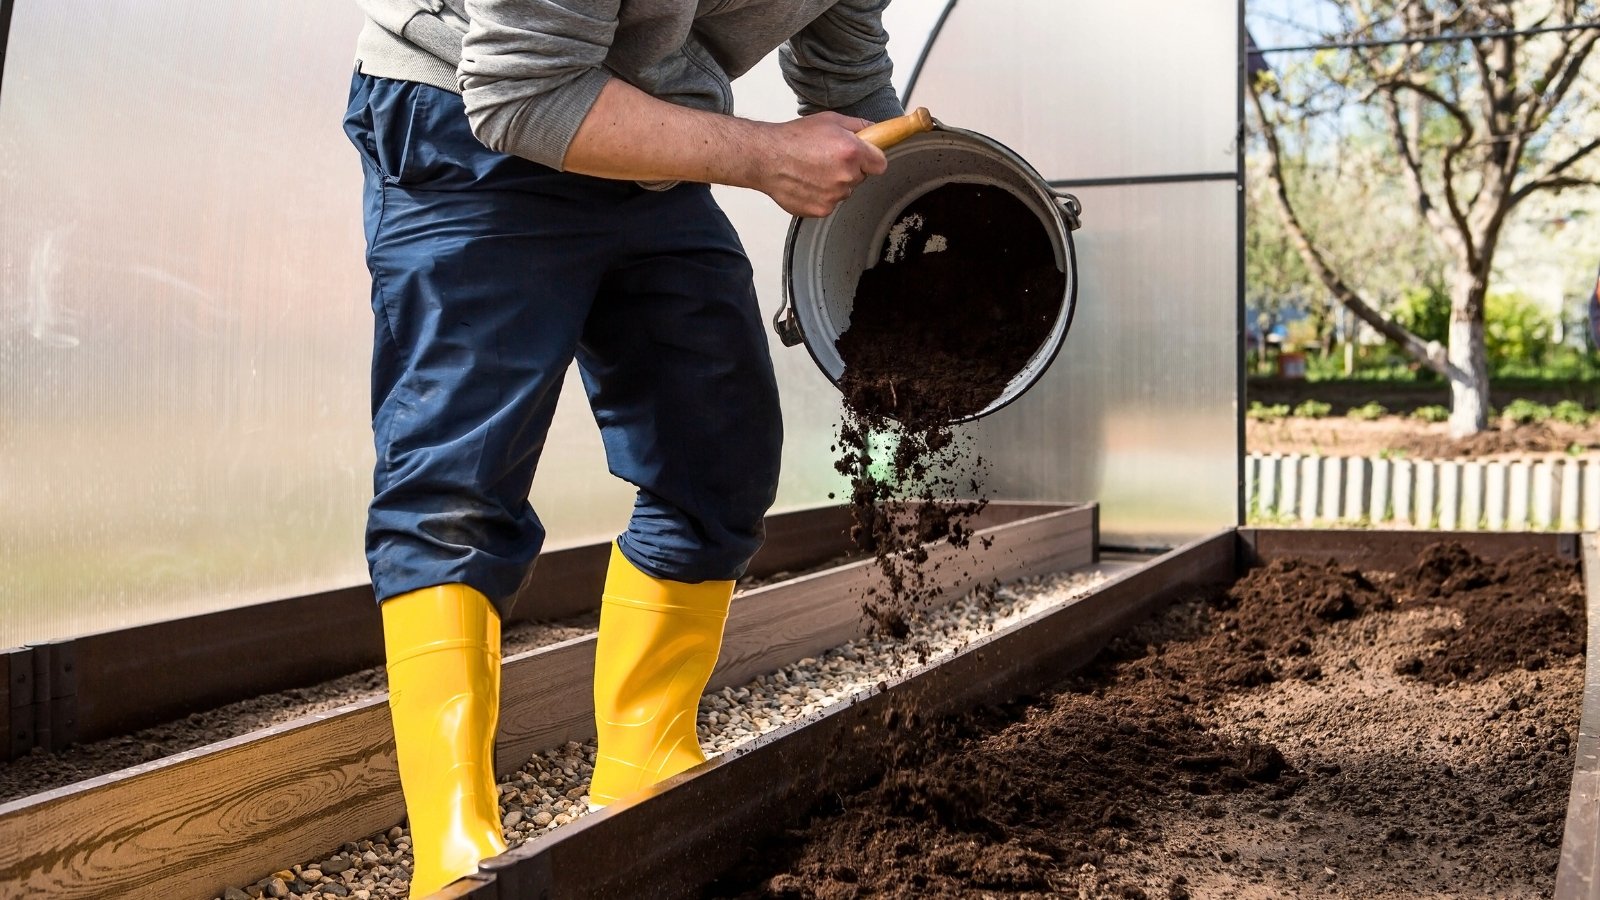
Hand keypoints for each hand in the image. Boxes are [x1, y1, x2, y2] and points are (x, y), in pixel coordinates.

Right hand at [753, 112, 888, 217]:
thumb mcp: (829, 120)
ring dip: (835, 183)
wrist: (765, 158)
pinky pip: (830, 203)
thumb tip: (875, 131)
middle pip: (860, 177)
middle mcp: (846, 175)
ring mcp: (834, 195)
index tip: (863, 157)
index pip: (880, 164)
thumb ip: (857, 126)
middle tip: (827, 159)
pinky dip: (821, 195)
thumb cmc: (793, 138)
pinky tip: (807, 182)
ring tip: (813, 170)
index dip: (871, 159)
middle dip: (849, 169)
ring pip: (844, 191)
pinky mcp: (822, 209)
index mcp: (851, 151)